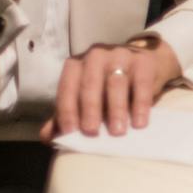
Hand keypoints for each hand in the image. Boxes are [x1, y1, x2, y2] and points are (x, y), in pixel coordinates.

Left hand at [44, 36, 181, 138]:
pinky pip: (141, 83)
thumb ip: (69, 114)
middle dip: (90, 109)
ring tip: (117, 131)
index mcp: (77, 65)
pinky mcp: (144, 61)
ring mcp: (121, 55)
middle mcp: (96, 56)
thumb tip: (47, 137)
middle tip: (91, 132)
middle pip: (90, 83)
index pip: (67, 87)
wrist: (145, 63)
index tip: (70, 132)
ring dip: (116, 109)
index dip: (67, 109)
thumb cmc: (109, 85)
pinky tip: (139, 122)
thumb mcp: (88, 98)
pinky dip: (140, 104)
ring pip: (115, 82)